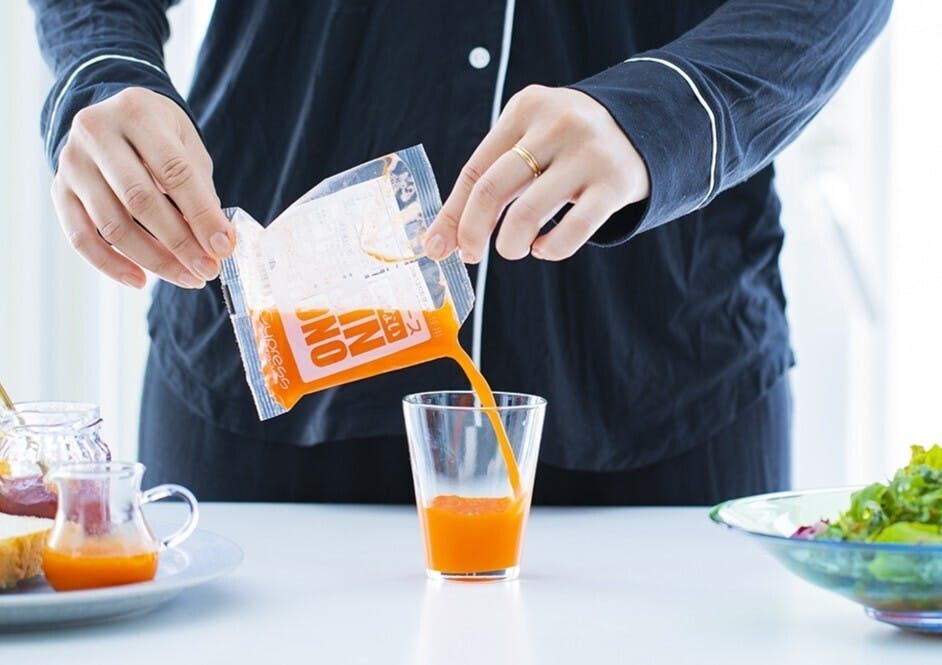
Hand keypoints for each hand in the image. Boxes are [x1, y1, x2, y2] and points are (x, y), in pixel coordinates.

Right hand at [51, 87, 232, 288]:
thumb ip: (200, 189)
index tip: (223, 246)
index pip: (174, 171)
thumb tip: (216, 242)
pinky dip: (111, 265)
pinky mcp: (59, 189)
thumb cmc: (159, 135)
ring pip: (112, 225)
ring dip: (153, 260)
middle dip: (180, 243)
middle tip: (207, 270)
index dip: (202, 214)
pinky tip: (140, 280)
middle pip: (140, 200)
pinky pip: (81, 237)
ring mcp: (72, 162)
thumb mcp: (186, 145)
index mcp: (136, 112)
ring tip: (186, 277)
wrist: (111, 117)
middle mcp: (96, 132)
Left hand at [425, 85, 649, 262]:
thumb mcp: (530, 143)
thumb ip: (490, 181)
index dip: (452, 215)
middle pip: (493, 188)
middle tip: (471, 255)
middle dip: (472, 231)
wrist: (644, 126)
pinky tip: (545, 248)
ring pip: (528, 213)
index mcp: (525, 109)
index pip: (475, 170)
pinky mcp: (615, 183)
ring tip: (514, 248)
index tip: (438, 247)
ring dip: (511, 244)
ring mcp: (588, 153)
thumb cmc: (567, 146)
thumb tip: (438, 241)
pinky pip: (573, 230)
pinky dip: (551, 248)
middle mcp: (556, 125)